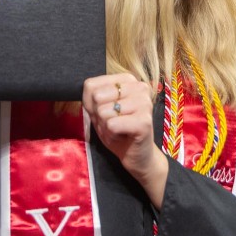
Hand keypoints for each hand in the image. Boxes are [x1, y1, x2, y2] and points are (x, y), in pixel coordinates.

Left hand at [83, 74, 167, 207]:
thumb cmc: (117, 130)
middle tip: (114, 123)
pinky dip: (112, 135)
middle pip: (97, 97)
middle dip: (100, 116)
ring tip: (119, 130)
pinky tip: (123, 137)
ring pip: (104, 112)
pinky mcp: (144, 121)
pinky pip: (112, 125)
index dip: (91, 104)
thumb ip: (90, 97)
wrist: (136, 155)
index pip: (90, 85)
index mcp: (128, 79)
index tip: (107, 113)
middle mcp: (140, 86)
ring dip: (106, 127)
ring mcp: (144, 103)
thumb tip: (92, 94)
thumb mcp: (98, 111)